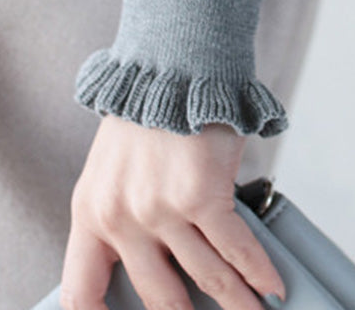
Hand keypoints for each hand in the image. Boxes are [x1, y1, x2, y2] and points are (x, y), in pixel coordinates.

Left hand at [59, 113, 285, 309]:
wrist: (172, 69)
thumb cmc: (146, 115)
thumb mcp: (110, 168)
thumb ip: (121, 214)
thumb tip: (156, 258)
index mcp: (90, 214)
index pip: (82, 293)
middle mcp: (122, 219)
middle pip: (159, 297)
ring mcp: (162, 210)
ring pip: (206, 278)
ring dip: (236, 302)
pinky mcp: (202, 195)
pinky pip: (236, 249)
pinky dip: (258, 272)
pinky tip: (272, 286)